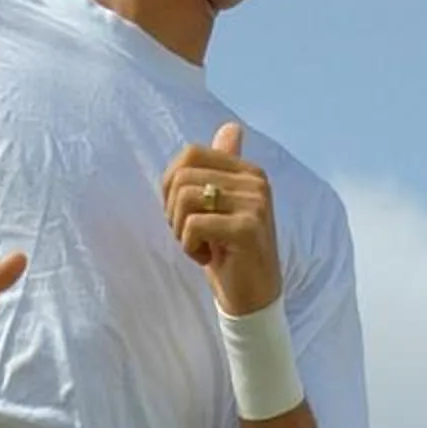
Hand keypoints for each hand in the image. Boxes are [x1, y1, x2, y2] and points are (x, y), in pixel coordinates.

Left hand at [162, 124, 282, 318]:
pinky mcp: (247, 229)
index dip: (171, 184)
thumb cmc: (231, 255)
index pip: (191, 154)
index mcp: (248, 171)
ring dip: (181, 230)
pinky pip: (194, 225)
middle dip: (173, 210)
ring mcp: (254, 204)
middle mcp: (255, 181)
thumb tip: (231, 127)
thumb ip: (220, 168)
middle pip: (184, 176)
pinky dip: (190, 246)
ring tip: (199, 246)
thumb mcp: (221, 207)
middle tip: (189, 235)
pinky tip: (207, 258)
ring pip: (186, 199)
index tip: (182, 214)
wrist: (253, 300)